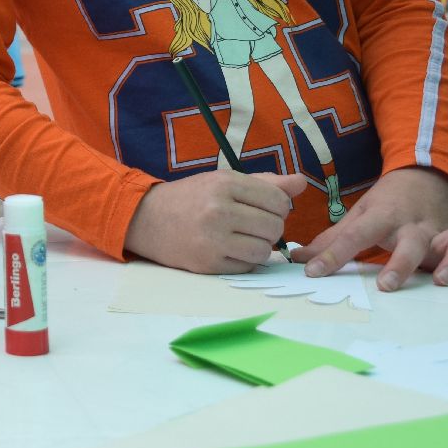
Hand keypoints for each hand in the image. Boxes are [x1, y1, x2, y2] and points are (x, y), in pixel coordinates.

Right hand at [124, 171, 306, 272]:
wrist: (146, 219)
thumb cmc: (190, 197)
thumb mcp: (223, 181)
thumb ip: (265, 183)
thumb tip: (301, 182)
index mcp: (224, 183)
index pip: (278, 201)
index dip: (278, 207)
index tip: (263, 208)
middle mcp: (219, 210)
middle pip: (274, 227)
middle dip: (269, 228)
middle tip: (252, 225)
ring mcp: (212, 239)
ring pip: (263, 250)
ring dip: (259, 247)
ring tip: (242, 238)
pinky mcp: (208, 263)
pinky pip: (247, 266)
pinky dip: (245, 260)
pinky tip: (229, 249)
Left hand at [291, 167, 447, 289]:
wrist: (424, 176)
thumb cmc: (387, 205)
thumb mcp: (357, 215)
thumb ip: (330, 241)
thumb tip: (295, 258)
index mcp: (382, 217)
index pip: (354, 234)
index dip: (332, 255)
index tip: (312, 273)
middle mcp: (414, 226)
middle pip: (411, 242)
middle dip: (401, 263)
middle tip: (386, 285)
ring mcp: (443, 232)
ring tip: (442, 281)